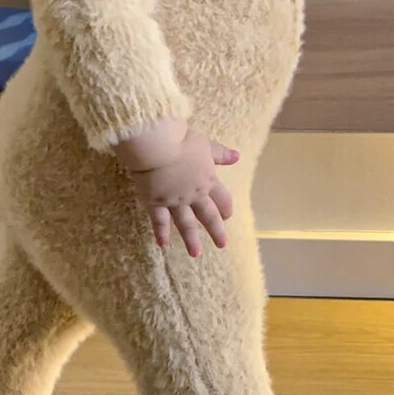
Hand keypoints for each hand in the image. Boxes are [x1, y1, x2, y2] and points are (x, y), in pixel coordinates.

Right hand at [114, 120, 239, 256]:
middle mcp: (194, 194)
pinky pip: (159, 221)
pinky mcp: (156, 202)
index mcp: (207, 179)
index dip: (225, 207)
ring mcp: (175, 201)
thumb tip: (238, 157)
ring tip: (195, 254)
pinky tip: (163, 245)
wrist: (157, 146)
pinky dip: (161, 233)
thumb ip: (220, 154)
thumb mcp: (205, 145)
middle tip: (222, 244)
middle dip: (216, 230)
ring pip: (185, 223)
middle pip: (208, 215)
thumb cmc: (181, 141)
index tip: (228, 216)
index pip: (222, 197)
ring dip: (191, 239)